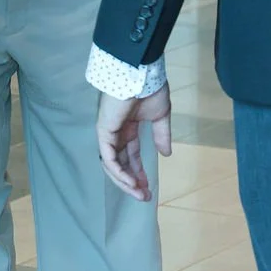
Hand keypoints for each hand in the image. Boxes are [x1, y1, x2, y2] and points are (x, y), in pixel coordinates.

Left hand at [97, 84, 171, 201]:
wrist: (141, 74)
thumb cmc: (150, 89)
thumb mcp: (160, 115)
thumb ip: (161, 135)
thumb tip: (166, 154)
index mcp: (128, 128)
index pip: (131, 156)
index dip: (139, 172)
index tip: (149, 187)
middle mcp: (116, 132)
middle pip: (121, 164)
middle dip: (132, 182)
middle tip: (144, 197)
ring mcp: (108, 133)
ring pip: (112, 165)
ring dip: (125, 181)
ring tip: (139, 193)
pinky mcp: (104, 131)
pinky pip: (108, 158)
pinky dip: (118, 172)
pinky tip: (130, 182)